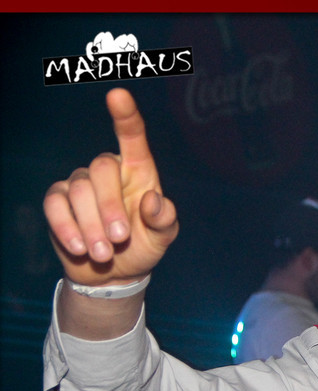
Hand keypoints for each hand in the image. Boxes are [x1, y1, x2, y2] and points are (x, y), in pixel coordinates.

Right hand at [43, 87, 177, 286]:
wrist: (116, 271)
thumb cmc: (144, 244)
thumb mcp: (163, 236)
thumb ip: (164, 218)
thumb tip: (153, 198)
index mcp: (138, 170)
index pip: (132, 137)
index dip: (125, 115)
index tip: (118, 95)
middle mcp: (108, 171)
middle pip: (101, 169)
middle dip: (110, 207)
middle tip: (120, 239)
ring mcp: (80, 183)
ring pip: (78, 191)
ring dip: (92, 226)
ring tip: (104, 253)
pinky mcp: (58, 200)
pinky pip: (55, 205)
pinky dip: (68, 228)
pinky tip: (80, 248)